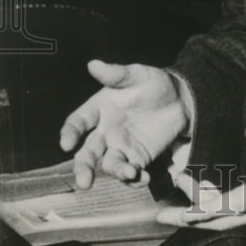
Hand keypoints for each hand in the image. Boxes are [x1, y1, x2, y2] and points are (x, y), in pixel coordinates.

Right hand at [60, 59, 189, 188]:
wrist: (179, 99)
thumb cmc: (152, 84)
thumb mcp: (137, 75)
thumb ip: (116, 74)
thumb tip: (93, 64)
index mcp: (99, 109)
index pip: (78, 122)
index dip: (70, 132)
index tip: (67, 143)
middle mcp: (105, 131)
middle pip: (87, 152)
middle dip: (83, 167)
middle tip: (84, 182)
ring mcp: (120, 147)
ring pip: (109, 164)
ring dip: (116, 171)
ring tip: (130, 172)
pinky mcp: (137, 158)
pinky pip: (131, 172)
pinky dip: (135, 179)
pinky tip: (143, 178)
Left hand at [156, 120, 245, 229]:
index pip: (233, 205)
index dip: (205, 210)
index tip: (182, 213)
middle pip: (226, 220)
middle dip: (193, 219)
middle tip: (162, 217)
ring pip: (234, 219)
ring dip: (206, 212)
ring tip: (179, 199)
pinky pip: (245, 215)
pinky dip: (223, 210)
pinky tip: (207, 199)